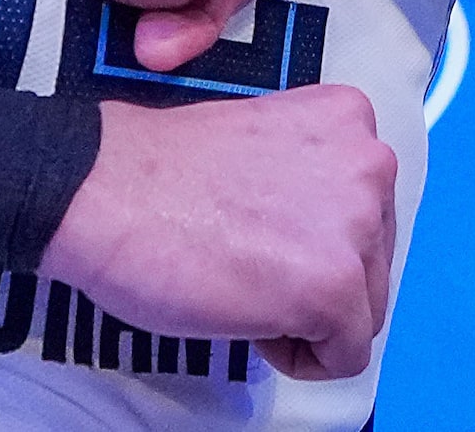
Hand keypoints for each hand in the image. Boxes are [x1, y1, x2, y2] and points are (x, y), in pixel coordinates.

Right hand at [46, 87, 398, 380]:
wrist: (101, 189)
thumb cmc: (158, 169)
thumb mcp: (262, 143)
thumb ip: (310, 177)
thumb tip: (322, 235)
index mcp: (347, 118)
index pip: (366, 210)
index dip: (311, 235)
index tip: (260, 229)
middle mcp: (368, 164)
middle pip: (373, 262)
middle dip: (317, 277)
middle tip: (246, 261)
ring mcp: (356, 229)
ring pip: (364, 312)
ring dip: (306, 315)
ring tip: (242, 285)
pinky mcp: (333, 289)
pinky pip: (344, 357)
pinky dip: (297, 356)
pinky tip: (245, 317)